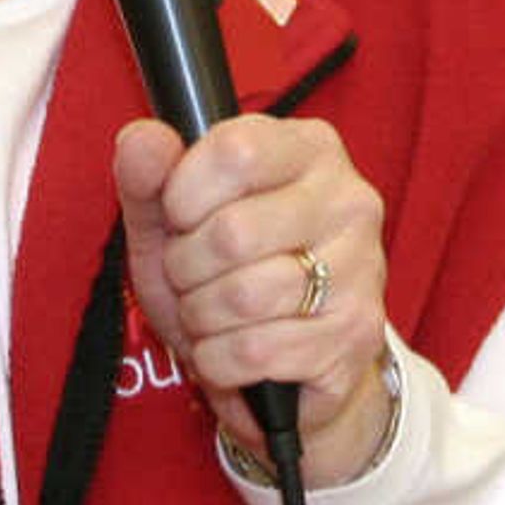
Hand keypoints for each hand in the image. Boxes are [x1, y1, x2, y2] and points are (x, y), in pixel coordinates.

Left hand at [113, 112, 395, 479]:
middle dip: (185, 268)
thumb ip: (148, 174)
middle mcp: (348, 201)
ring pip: (244, 297)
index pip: (235, 151)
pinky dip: (219, 359)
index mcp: (309, 149)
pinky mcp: (356, 334)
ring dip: (201, 317)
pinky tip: (228, 350)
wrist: (283, 364)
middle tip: (190, 277)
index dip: (183, 194)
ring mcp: (362, 269)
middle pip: (233, 232)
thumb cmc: (224, 273)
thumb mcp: (173, 219)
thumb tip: (142, 139)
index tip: (179, 218)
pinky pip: (256, 351)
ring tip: (208, 315)